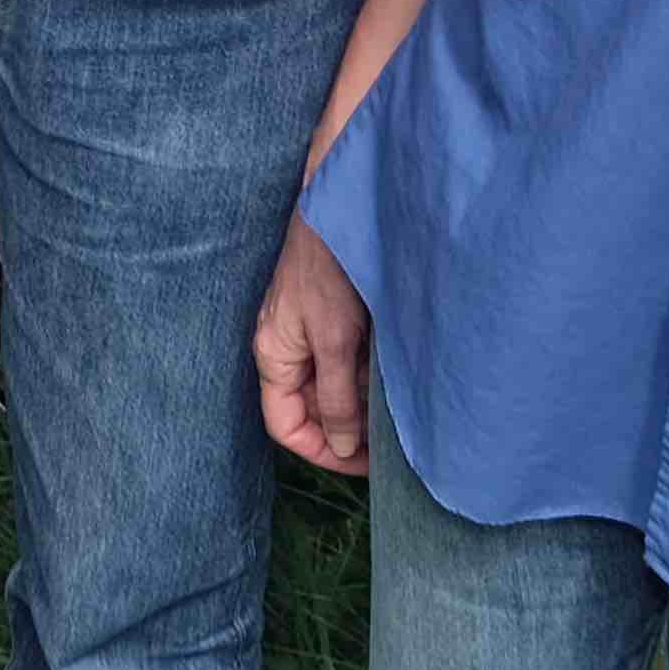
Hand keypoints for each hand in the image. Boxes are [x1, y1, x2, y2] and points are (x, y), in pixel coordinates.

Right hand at [255, 222, 373, 473]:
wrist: (343, 207)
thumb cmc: (329, 268)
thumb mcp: (335, 340)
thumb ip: (337, 398)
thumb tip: (340, 447)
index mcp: (273, 357)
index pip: (286, 426)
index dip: (321, 452)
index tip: (362, 463)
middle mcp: (285, 349)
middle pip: (310, 409)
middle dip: (347, 428)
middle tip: (389, 442)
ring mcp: (306, 333)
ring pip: (331, 387)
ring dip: (360, 402)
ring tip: (395, 408)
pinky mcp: (327, 318)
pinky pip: (343, 362)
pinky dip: (366, 375)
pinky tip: (392, 374)